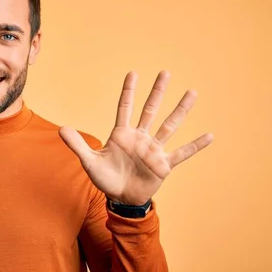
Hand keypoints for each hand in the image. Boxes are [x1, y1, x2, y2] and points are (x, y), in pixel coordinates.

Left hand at [59, 70, 212, 205]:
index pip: (125, 107)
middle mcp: (140, 138)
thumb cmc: (105, 178)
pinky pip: (182, 153)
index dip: (129, 91)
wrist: (120, 198)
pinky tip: (210, 136)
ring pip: (169, 125)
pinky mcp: (163, 164)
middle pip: (150, 110)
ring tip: (192, 93)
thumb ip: (77, 145)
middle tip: (165, 72)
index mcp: (122, 135)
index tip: (133, 73)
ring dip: (180, 110)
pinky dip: (195, 145)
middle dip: (157, 92)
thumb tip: (62, 129)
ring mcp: (153, 150)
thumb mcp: (89, 162)